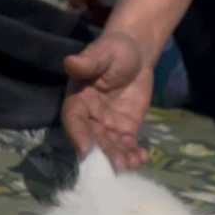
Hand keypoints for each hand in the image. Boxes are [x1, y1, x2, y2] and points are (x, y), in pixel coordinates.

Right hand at [62, 31, 152, 170]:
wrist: (137, 54)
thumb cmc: (115, 50)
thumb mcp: (103, 52)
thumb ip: (88, 62)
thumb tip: (70, 62)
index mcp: (78, 100)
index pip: (74, 119)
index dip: (78, 134)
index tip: (86, 149)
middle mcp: (89, 118)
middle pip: (93, 139)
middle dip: (104, 153)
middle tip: (116, 164)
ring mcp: (107, 126)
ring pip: (110, 147)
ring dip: (120, 158)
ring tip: (132, 165)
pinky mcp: (125, 130)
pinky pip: (127, 146)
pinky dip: (134, 155)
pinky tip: (143, 158)